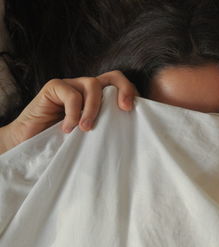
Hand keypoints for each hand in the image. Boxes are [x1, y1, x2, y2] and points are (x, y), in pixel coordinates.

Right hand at [1, 70, 137, 152]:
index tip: (132, 112)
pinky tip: (67, 129)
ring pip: (93, 84)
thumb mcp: (92, 134)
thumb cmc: (63, 140)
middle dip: (124, 89)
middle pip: (113, 77)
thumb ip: (107, 127)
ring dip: (94, 108)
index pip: (120, 86)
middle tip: (124, 109)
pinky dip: (73, 113)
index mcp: (100, 97)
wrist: (29, 141)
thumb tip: (130, 130)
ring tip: (86, 129)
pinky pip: (71, 94)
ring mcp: (71, 85)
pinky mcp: (54, 87)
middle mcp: (87, 88)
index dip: (130, 93)